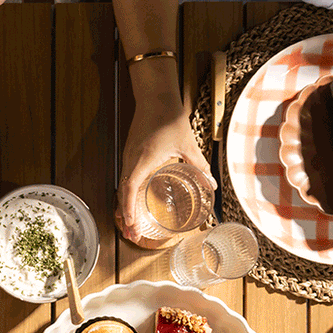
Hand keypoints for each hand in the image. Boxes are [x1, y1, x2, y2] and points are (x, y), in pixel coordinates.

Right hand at [116, 96, 213, 234]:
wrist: (155, 98)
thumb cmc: (168, 118)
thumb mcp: (187, 144)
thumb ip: (198, 164)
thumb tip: (211, 183)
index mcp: (142, 160)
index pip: (129, 190)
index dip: (128, 209)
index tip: (130, 225)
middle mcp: (130, 161)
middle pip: (122, 194)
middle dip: (125, 216)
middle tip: (131, 235)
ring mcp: (127, 157)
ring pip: (121, 188)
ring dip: (123, 207)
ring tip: (129, 224)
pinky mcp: (129, 154)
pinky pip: (124, 179)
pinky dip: (125, 195)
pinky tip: (131, 202)